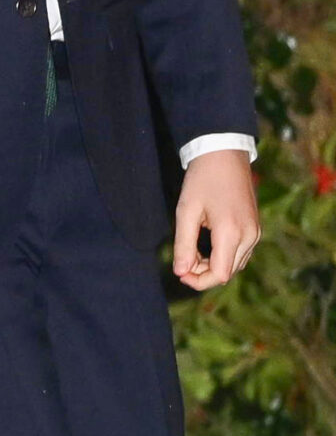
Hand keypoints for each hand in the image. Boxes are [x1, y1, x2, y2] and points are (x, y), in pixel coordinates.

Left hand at [173, 149, 259, 289]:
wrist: (225, 154)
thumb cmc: (202, 180)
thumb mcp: (186, 211)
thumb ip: (184, 244)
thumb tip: (180, 273)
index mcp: (231, 233)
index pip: (219, 275)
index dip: (198, 281)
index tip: (180, 272)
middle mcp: (249, 236)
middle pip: (228, 273)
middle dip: (203, 274)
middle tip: (182, 260)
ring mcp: (255, 232)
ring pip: (235, 265)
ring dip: (213, 266)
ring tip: (192, 251)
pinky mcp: (255, 228)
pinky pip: (240, 254)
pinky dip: (223, 257)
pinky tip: (206, 246)